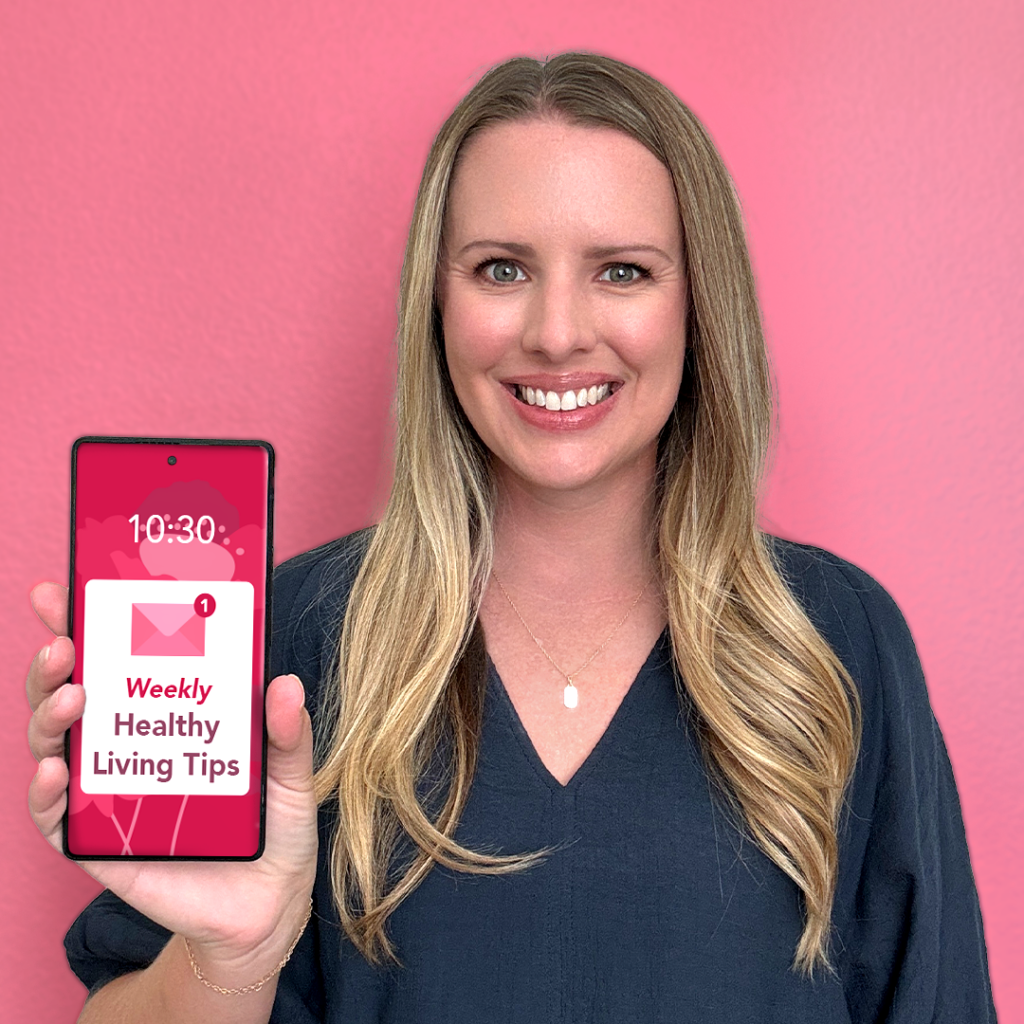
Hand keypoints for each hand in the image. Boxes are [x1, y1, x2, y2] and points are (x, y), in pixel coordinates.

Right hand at [26, 582, 317, 976]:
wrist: (266, 906)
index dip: (86, 623)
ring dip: (50, 715)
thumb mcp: (290, 775)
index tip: (67, 587)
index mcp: (168, 716)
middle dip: (58, 658)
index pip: (118, 660)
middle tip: (64, 639)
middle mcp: (128, 747)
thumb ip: (288, 735)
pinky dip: (48, 794)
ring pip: (54, 744)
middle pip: (74, 692)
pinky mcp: (98, 844)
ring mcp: (107, 793)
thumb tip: (284, 683)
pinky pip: (55, 818)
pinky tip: (60, 771)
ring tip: (73, 695)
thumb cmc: (274, 829)